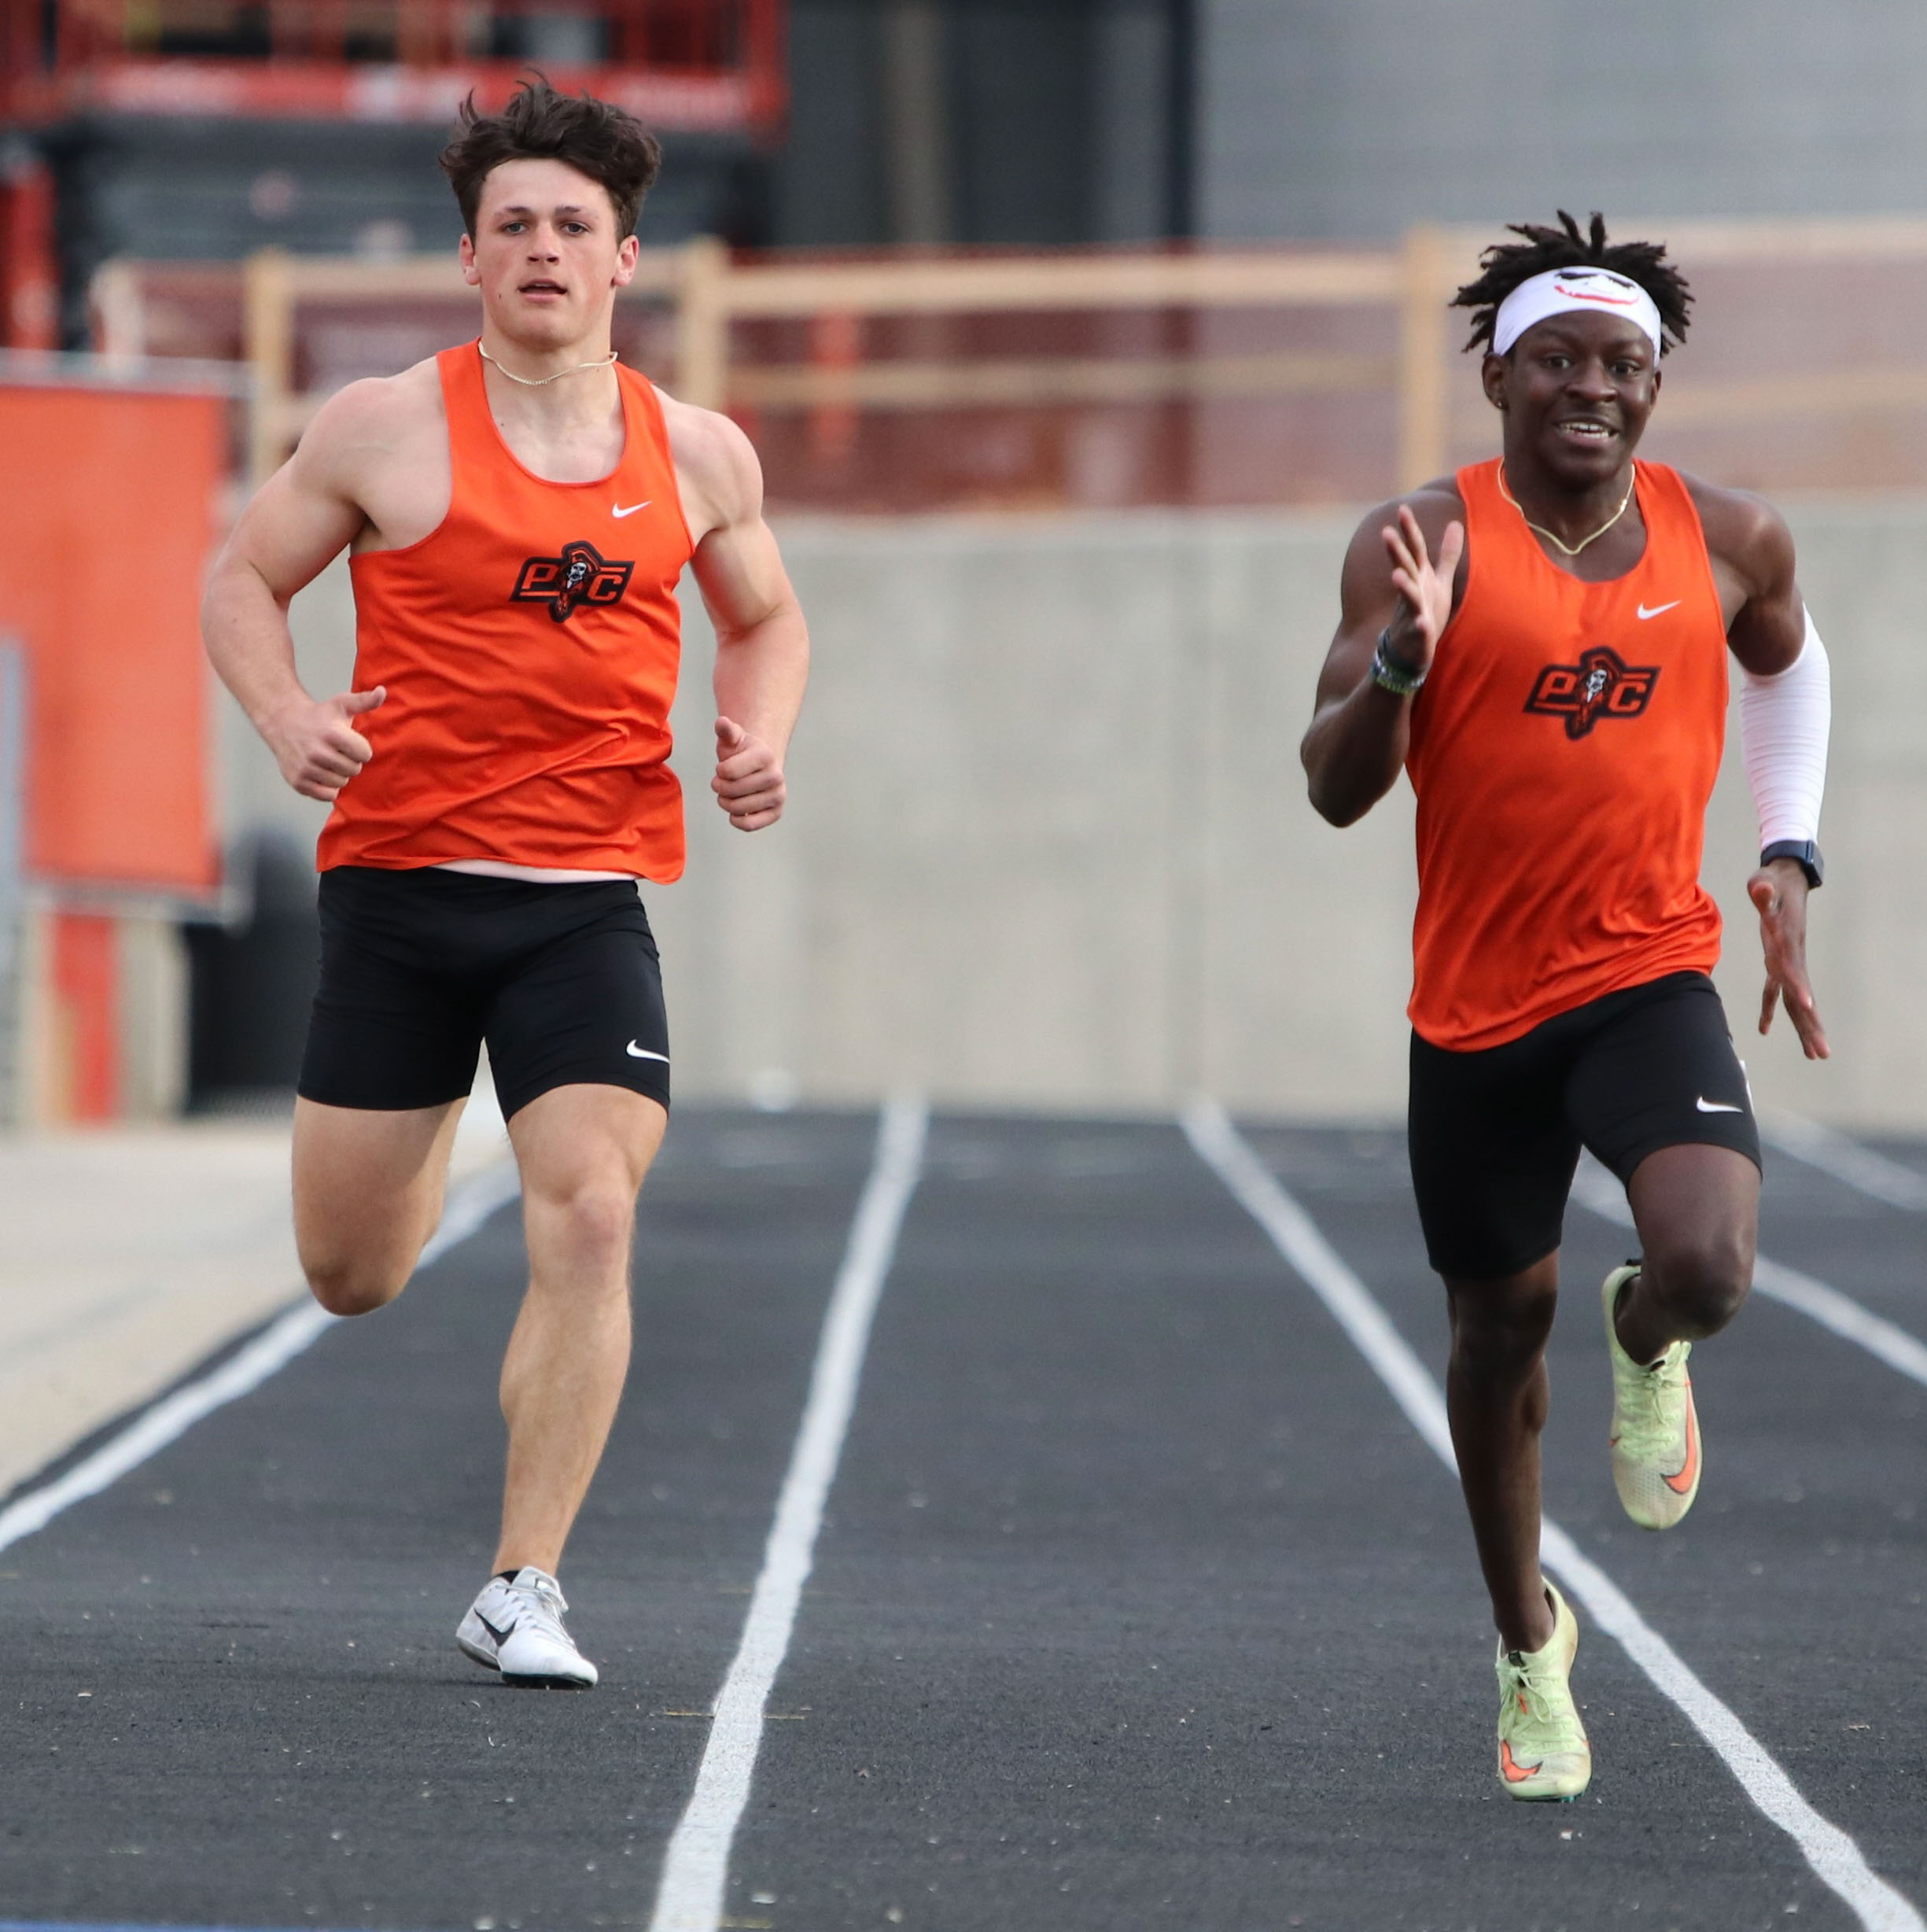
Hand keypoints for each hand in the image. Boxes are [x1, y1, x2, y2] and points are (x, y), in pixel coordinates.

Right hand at [266, 687, 384, 801]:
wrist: (282, 723)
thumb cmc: (318, 715)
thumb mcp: (341, 704)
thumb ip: (364, 701)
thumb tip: (382, 691)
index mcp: (331, 734)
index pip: (364, 754)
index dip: (360, 748)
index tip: (348, 741)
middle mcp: (316, 752)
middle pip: (354, 770)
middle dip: (350, 761)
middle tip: (336, 751)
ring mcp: (306, 768)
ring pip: (341, 783)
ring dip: (338, 774)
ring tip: (327, 759)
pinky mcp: (298, 782)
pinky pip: (327, 795)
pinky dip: (327, 787)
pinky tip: (320, 772)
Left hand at [712, 715, 785, 830]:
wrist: (760, 765)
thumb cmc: (742, 752)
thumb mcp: (733, 738)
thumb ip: (726, 731)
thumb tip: (721, 722)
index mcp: (765, 755)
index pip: (727, 772)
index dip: (719, 771)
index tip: (724, 767)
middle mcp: (776, 776)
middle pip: (730, 791)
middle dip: (719, 787)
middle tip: (722, 782)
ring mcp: (778, 795)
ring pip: (737, 809)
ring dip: (725, 803)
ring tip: (729, 794)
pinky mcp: (776, 812)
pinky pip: (749, 825)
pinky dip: (737, 820)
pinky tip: (736, 811)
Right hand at [1379, 504, 1464, 670]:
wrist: (1411, 649)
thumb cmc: (1426, 610)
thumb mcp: (1439, 580)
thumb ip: (1447, 554)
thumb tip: (1455, 524)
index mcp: (1419, 577)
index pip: (1414, 549)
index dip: (1408, 530)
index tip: (1402, 508)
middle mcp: (1412, 591)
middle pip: (1404, 568)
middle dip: (1395, 552)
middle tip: (1385, 533)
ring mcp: (1412, 612)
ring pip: (1407, 597)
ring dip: (1403, 586)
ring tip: (1397, 575)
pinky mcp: (1417, 634)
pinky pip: (1418, 630)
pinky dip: (1420, 627)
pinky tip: (1422, 623)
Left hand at [1748, 858, 1828, 1059]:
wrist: (1784, 879)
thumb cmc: (1772, 881)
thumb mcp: (1764, 881)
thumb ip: (1763, 890)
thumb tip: (1761, 887)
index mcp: (1787, 941)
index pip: (1794, 968)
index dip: (1799, 986)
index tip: (1808, 1006)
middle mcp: (1791, 957)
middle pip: (1802, 996)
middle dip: (1811, 1025)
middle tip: (1823, 1052)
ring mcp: (1786, 962)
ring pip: (1794, 1001)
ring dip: (1803, 1028)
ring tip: (1815, 1055)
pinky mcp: (1776, 962)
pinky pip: (1775, 993)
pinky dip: (1770, 1011)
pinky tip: (1763, 1030)